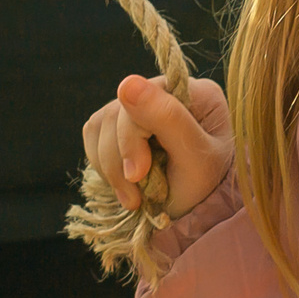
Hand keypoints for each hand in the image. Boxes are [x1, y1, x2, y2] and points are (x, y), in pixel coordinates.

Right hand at [81, 75, 232, 219]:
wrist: (196, 214)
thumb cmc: (205, 189)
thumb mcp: (195, 159)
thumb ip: (168, 119)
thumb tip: (127, 83)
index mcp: (195, 93)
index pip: (145, 97)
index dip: (131, 139)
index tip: (138, 175)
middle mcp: (167, 92)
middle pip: (117, 112)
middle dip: (119, 159)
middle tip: (135, 195)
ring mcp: (141, 107)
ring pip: (101, 124)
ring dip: (110, 166)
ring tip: (133, 196)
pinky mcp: (120, 125)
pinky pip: (93, 134)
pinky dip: (103, 164)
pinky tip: (125, 184)